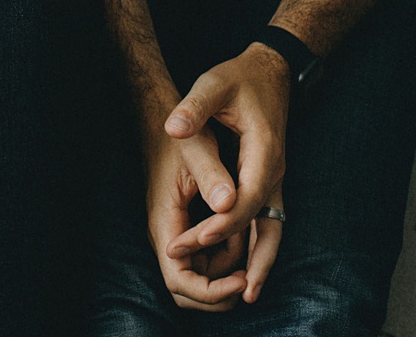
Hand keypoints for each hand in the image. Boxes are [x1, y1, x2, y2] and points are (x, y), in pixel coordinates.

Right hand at [143, 122, 248, 310]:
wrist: (165, 124)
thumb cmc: (180, 137)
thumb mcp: (197, 150)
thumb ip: (211, 176)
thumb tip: (229, 204)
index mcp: (165, 223)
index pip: (180, 282)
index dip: (211, 291)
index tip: (243, 278)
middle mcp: (168, 235)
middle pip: (189, 291)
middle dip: (220, 291)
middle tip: (250, 274)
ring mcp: (177, 234)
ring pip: (201, 276)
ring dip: (228, 268)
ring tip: (247, 236)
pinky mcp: (187, 228)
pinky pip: (207, 258)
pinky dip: (229, 254)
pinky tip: (242, 229)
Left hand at [162, 45, 290, 267]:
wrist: (269, 72)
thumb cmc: (239, 79)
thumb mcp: (214, 84)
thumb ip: (194, 107)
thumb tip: (173, 127)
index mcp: (264, 152)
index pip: (247, 198)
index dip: (222, 222)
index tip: (197, 238)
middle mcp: (275, 172)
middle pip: (266, 224)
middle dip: (243, 255)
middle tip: (224, 286)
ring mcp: (275, 180)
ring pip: (273, 230)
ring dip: (261, 262)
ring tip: (246, 295)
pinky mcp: (268, 182)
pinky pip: (268, 223)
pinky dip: (259, 247)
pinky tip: (247, 269)